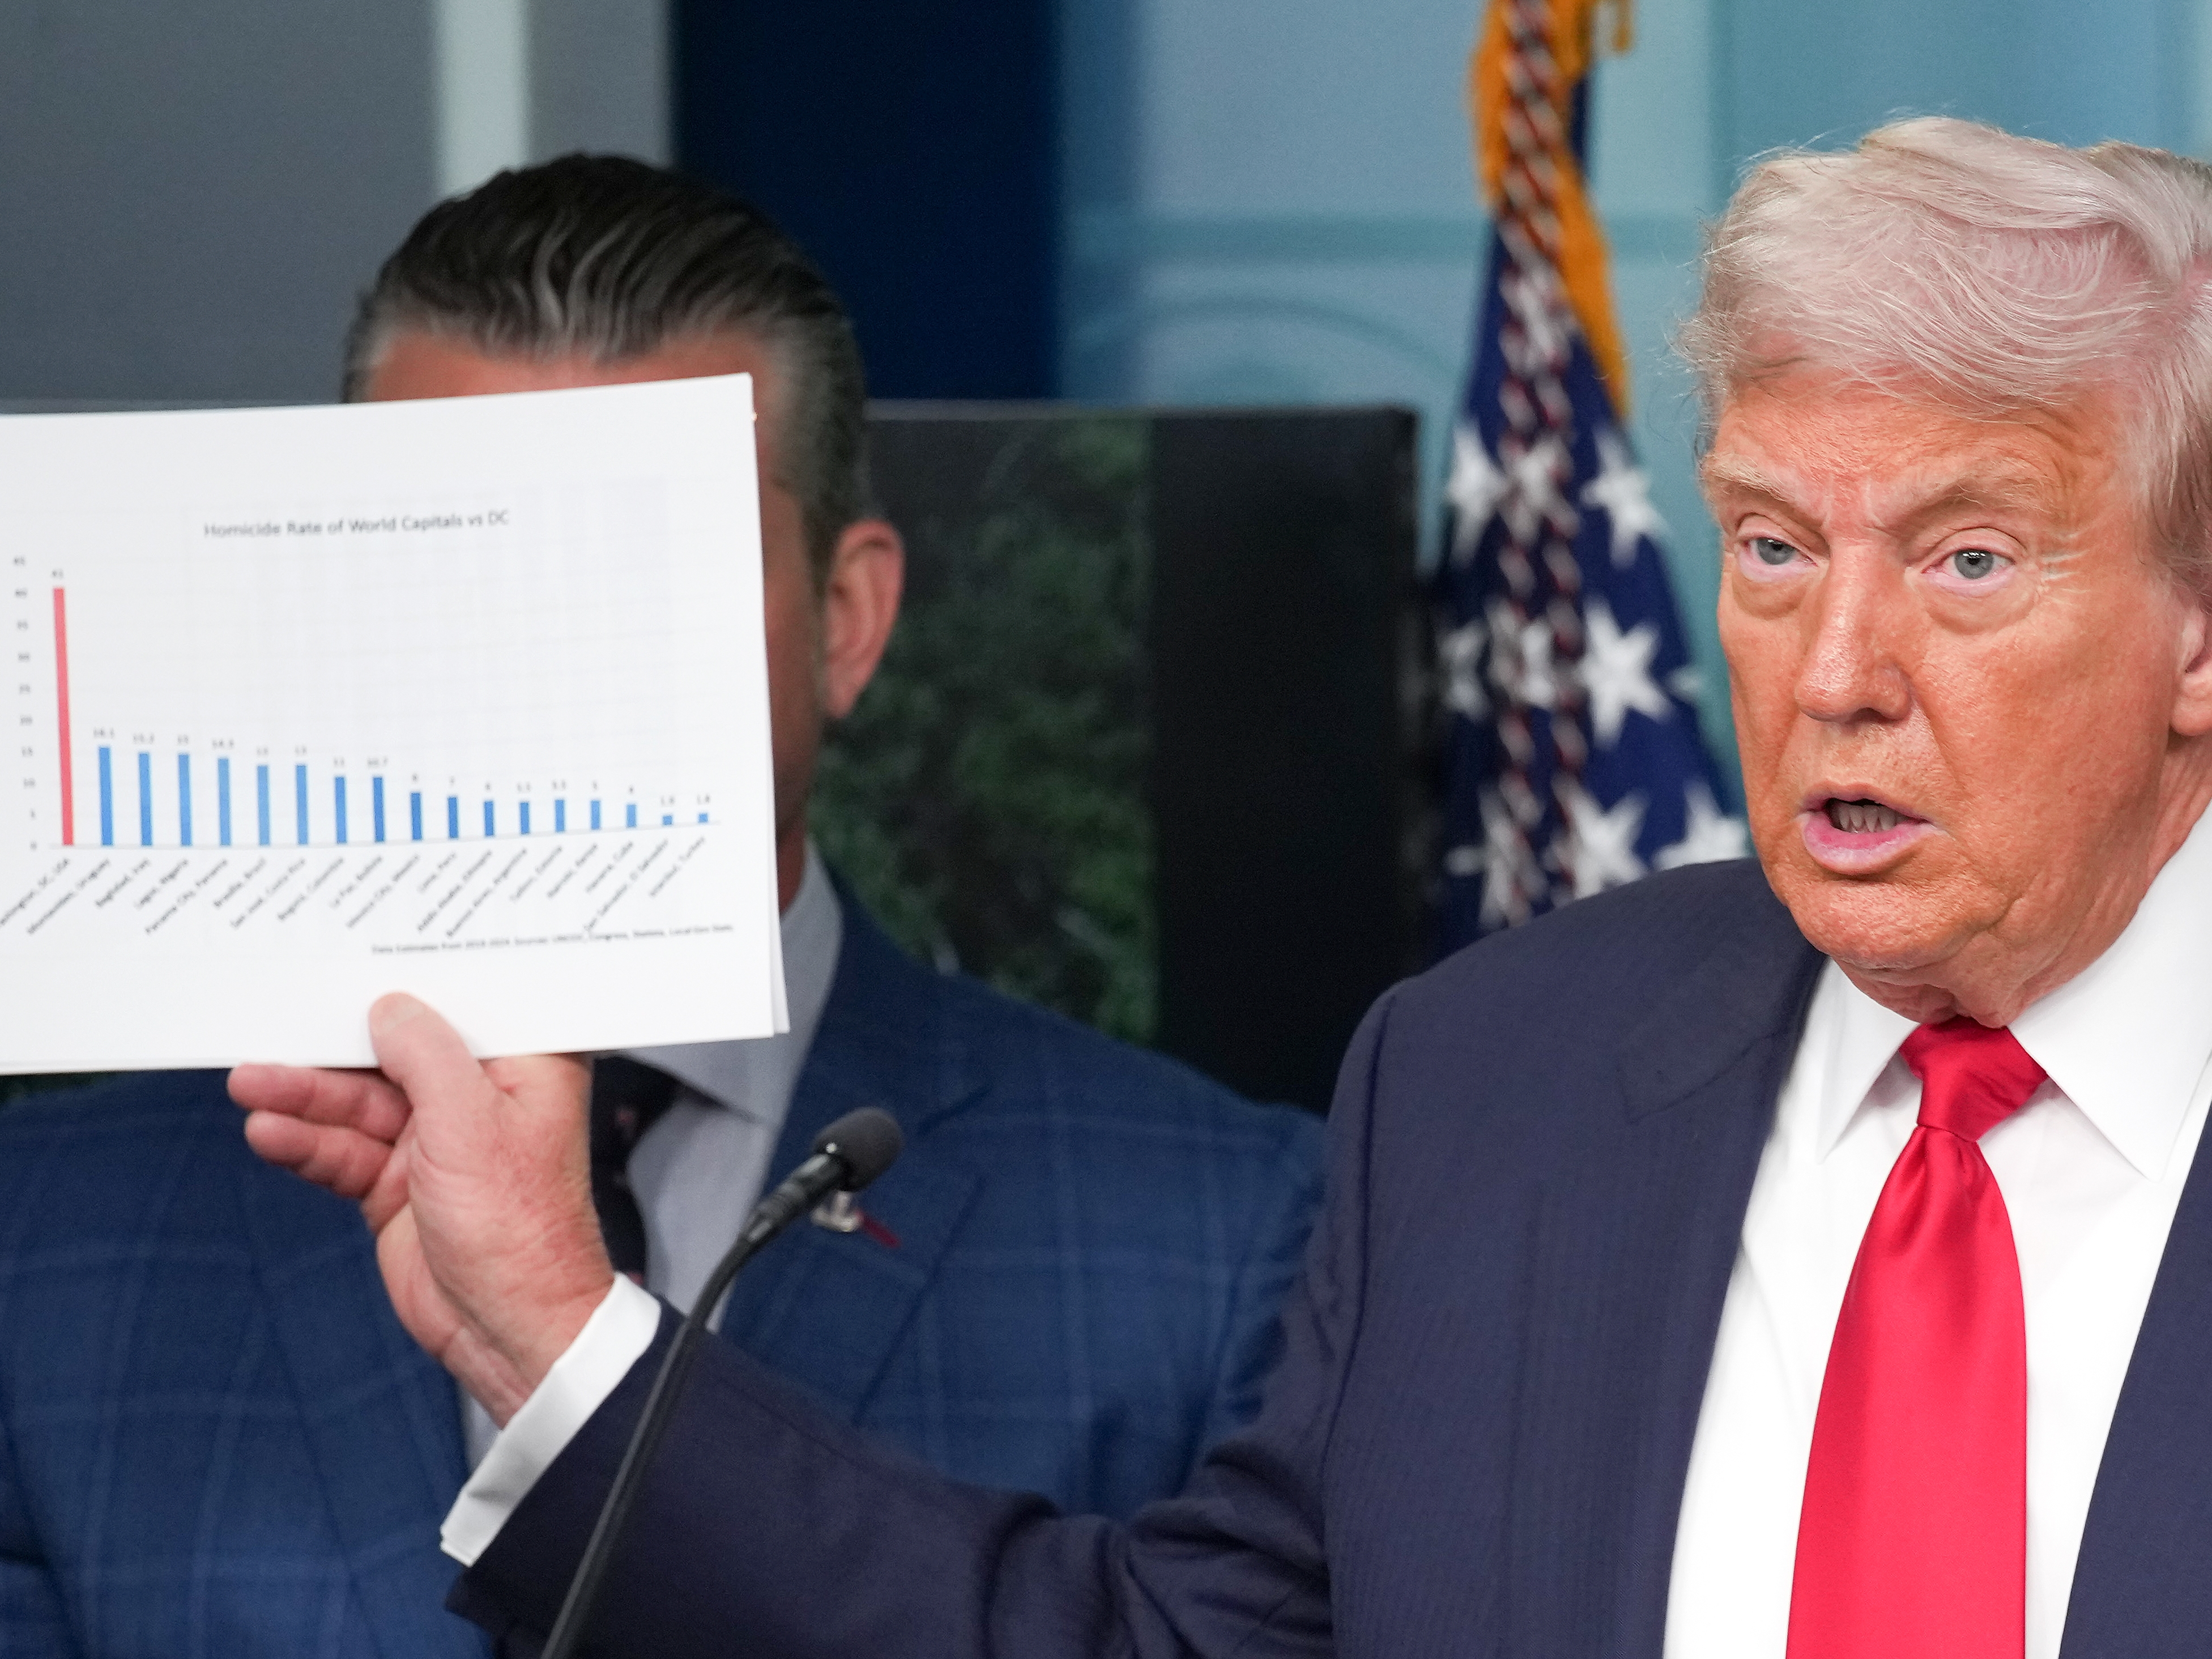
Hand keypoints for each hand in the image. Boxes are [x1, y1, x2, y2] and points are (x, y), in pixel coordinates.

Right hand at [231, 994, 611, 1424]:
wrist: (509, 1327)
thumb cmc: (521, 1228)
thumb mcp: (470, 1123)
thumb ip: (427, 1056)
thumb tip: (391, 1007)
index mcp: (526, 1066)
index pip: (463, 1005)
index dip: (412, 981)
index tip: (355, 954)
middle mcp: (480, 1096)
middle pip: (395, 1053)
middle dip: (333, 1045)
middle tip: (274, 1023)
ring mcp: (435, 1141)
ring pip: (358, 1104)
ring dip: (303, 1095)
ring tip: (250, 1082)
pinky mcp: (399, 1182)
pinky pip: (343, 1151)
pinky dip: (306, 1142)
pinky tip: (269, 1131)